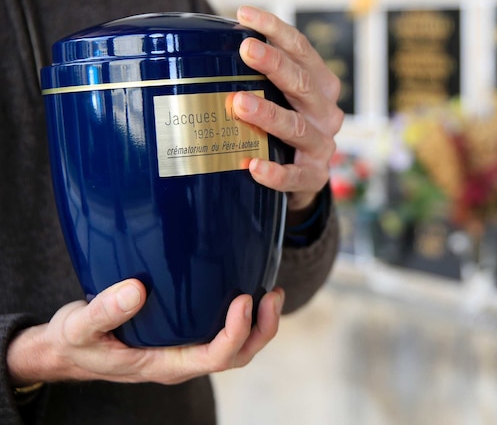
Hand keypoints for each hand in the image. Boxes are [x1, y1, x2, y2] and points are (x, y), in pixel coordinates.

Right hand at [7, 279, 283, 386]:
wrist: (69, 350)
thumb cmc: (77, 341)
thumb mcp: (78, 328)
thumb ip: (103, 311)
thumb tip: (135, 290)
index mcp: (165, 364)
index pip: (214, 357)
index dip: (236, 332)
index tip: (242, 299)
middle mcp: (183, 360)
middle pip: (237, 356)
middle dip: (261, 329)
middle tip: (273, 294)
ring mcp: (187, 349)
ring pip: (237, 347)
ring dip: (260, 323)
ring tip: (272, 292)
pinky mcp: (187, 334)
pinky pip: (224, 331)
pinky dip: (244, 315)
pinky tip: (247, 286)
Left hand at [233, 6, 343, 213]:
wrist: (305, 175)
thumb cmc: (282, 124)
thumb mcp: (281, 95)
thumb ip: (257, 74)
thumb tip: (202, 41)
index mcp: (320, 84)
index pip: (301, 49)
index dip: (276, 30)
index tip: (245, 14)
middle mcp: (325, 112)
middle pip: (303, 84)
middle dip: (275, 65)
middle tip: (246, 49)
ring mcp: (321, 145)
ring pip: (297, 127)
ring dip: (269, 114)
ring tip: (239, 104)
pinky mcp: (313, 177)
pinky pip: (295, 176)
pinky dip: (275, 171)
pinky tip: (252, 166)